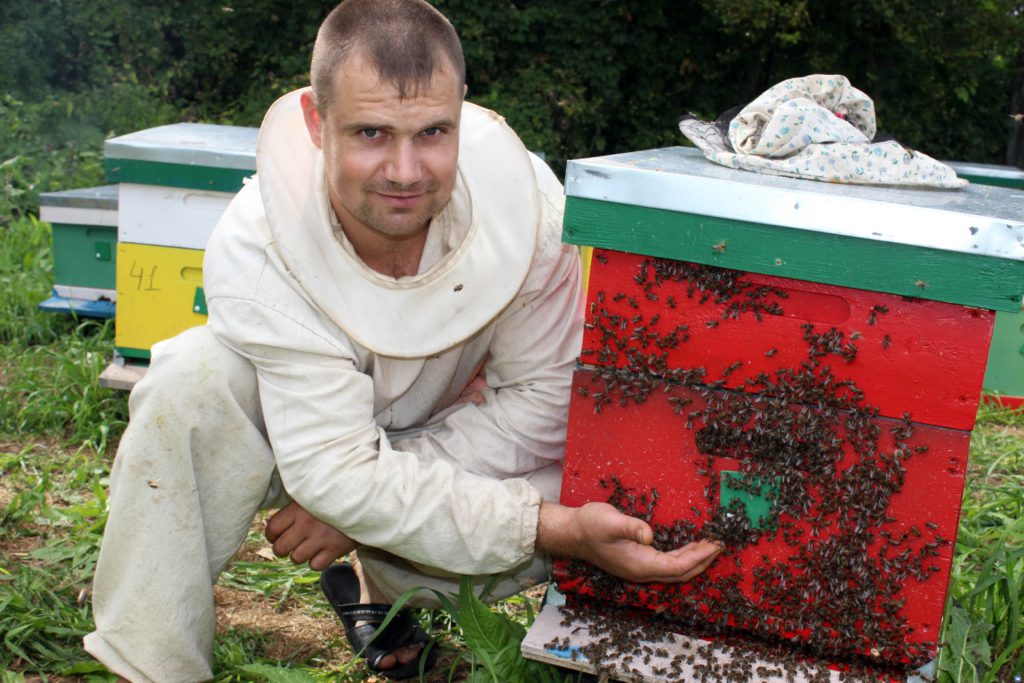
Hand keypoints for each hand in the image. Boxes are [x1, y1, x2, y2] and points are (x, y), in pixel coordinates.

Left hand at [265, 500, 355, 570]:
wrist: (364, 501)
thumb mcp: (311, 495)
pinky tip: (321, 551)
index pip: (272, 529)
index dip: (272, 535)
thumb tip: (274, 523)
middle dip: (282, 548)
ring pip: (296, 558)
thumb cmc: (332, 498)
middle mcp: (306, 524)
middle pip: (280, 548)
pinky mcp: (335, 549)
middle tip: (290, 544)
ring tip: (307, 546)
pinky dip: (316, 561)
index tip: (278, 534)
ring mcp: (321, 538)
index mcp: (297, 509)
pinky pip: (315, 566)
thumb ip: (293, 507)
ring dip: (300, 555)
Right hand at [537, 501, 719, 582]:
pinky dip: (683, 558)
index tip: (715, 545)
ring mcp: (639, 569)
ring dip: (694, 560)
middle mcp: (642, 571)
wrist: (571, 532)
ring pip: (675, 571)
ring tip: (710, 546)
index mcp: (639, 564)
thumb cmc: (589, 525)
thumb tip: (649, 535)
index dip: (698, 557)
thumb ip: (630, 527)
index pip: (677, 566)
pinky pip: (667, 565)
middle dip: (702, 561)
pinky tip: (689, 547)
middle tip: (720, 545)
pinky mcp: (637, 562)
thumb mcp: (609, 521)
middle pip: (680, 573)